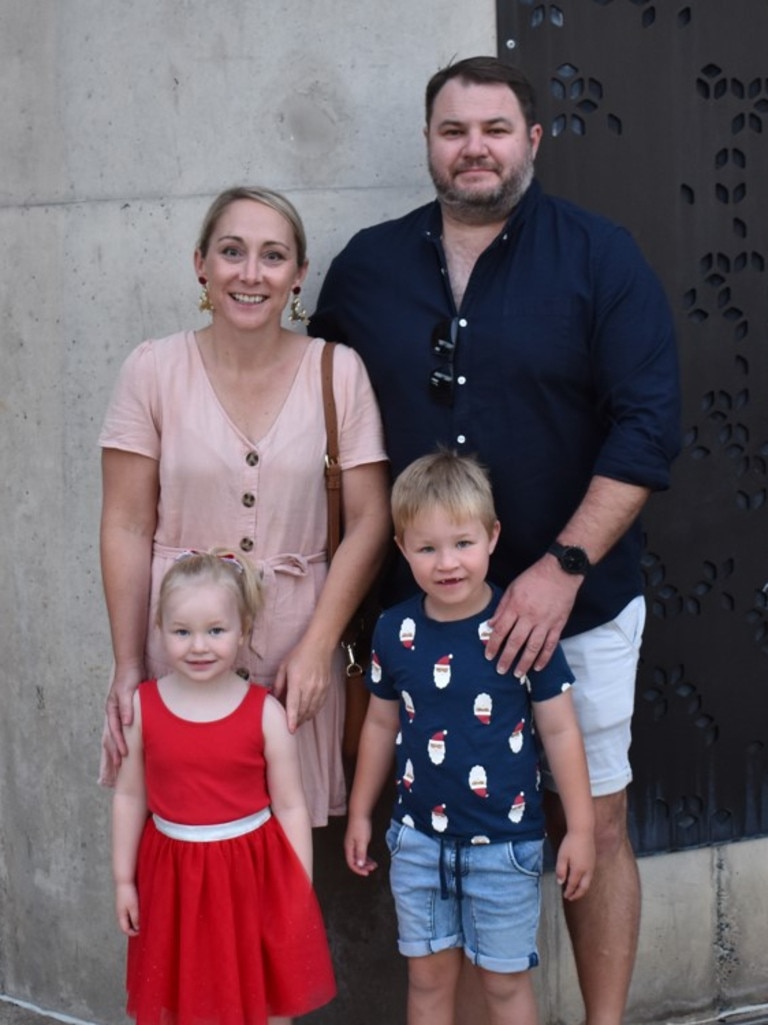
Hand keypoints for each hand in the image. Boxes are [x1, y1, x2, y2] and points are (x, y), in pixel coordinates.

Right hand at [99, 663, 142, 785]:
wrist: (131, 665)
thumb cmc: (128, 677)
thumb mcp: (127, 691)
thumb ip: (126, 707)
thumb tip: (125, 724)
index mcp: (112, 709)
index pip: (114, 731)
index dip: (118, 744)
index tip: (123, 756)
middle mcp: (114, 713)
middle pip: (112, 736)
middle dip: (114, 751)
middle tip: (118, 767)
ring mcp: (120, 712)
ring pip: (117, 734)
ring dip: (118, 747)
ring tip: (120, 762)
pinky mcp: (127, 711)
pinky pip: (124, 728)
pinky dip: (125, 738)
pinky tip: (130, 746)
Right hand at [115, 881, 139, 936]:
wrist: (125, 880)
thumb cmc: (129, 893)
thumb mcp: (134, 907)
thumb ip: (135, 918)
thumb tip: (138, 928)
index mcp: (121, 916)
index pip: (125, 930)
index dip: (133, 933)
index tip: (142, 932)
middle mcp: (120, 913)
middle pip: (126, 925)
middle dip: (134, 928)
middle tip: (143, 928)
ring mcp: (122, 907)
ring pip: (128, 919)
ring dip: (135, 922)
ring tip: (143, 921)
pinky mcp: (125, 902)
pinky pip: (129, 912)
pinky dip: (134, 915)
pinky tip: (141, 912)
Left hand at [273, 639, 332, 732]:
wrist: (320, 646)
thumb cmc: (299, 654)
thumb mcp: (283, 666)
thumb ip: (278, 683)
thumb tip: (275, 697)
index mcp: (297, 681)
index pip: (294, 704)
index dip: (292, 719)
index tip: (291, 730)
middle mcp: (309, 686)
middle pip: (304, 710)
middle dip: (298, 721)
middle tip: (292, 727)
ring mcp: (319, 688)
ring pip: (312, 709)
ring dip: (305, 718)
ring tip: (299, 723)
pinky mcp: (326, 688)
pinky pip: (320, 704)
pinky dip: (314, 711)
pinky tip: (309, 714)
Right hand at [344, 815, 377, 875]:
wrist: (360, 813)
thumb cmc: (360, 827)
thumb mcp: (362, 842)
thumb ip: (360, 854)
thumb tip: (359, 865)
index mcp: (349, 848)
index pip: (351, 863)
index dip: (359, 870)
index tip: (367, 873)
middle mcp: (350, 847)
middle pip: (355, 861)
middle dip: (363, 867)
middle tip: (373, 869)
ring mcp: (353, 844)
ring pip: (359, 857)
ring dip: (366, 862)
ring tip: (374, 865)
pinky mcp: (358, 840)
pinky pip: (361, 852)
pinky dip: (366, 857)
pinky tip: (372, 859)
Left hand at [484, 557, 581, 676]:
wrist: (561, 571)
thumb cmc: (534, 577)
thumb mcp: (512, 588)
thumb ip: (502, 608)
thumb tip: (491, 625)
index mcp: (516, 606)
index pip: (501, 630)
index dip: (493, 644)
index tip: (488, 655)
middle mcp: (530, 616)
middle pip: (515, 642)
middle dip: (506, 658)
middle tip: (501, 670)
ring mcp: (545, 622)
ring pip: (533, 647)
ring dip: (524, 662)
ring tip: (517, 673)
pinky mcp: (558, 624)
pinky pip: (550, 645)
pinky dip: (544, 657)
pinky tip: (538, 667)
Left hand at [555, 830, 594, 900]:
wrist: (583, 831)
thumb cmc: (570, 843)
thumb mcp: (562, 856)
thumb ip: (561, 870)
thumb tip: (560, 882)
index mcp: (578, 870)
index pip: (573, 885)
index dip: (569, 892)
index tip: (565, 896)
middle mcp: (587, 871)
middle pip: (583, 888)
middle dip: (577, 894)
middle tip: (571, 898)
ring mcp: (591, 866)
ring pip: (588, 883)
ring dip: (582, 889)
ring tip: (576, 891)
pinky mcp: (593, 862)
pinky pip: (590, 877)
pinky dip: (585, 882)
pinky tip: (581, 880)